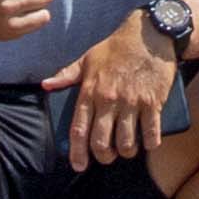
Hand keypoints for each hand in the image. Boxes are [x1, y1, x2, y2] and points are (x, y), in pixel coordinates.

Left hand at [42, 8, 174, 170]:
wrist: (149, 34)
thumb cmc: (116, 47)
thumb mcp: (88, 58)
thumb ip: (66, 74)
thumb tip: (45, 85)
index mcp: (91, 90)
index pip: (79, 129)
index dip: (77, 152)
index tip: (78, 165)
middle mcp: (109, 99)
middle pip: (101, 141)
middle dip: (103, 156)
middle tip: (107, 157)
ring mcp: (132, 102)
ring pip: (126, 142)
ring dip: (126, 151)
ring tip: (127, 149)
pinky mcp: (153, 101)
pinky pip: (151, 132)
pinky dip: (150, 143)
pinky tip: (148, 144)